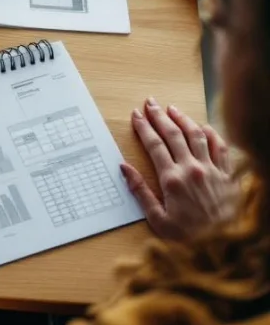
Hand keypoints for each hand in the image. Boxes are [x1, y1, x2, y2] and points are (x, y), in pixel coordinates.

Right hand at [121, 97, 238, 240]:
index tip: (136, 115)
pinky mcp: (228, 176)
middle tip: (150, 103)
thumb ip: (140, 191)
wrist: (225, 248)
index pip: (154, 145)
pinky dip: (212, 134)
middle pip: (174, 134)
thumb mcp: (157, 220)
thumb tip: (124, 168)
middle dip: (160, 116)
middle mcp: (192, 169)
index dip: (144, 127)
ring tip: (172, 109)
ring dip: (183, 119)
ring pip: (197, 135)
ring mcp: (212, 170)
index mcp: (172, 179)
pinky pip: (221, 148)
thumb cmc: (189, 238)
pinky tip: (204, 127)